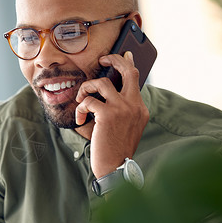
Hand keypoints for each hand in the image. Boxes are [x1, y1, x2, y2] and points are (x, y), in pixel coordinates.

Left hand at [75, 51, 148, 177]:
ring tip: (81, 98)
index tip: (122, 55)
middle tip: (102, 60)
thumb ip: (123, 109)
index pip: (135, 79)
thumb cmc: (117, 148)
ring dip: (86, 88)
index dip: (127, 64)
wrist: (116, 168)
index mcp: (140, 108)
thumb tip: (109, 91)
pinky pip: (89, 101)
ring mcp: (122, 109)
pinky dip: (81, 108)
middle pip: (127, 71)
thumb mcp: (126, 126)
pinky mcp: (108, 115)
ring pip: (102, 83)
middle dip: (114, 60)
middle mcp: (135, 105)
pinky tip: (81, 119)